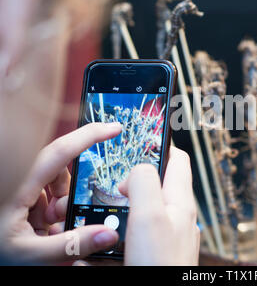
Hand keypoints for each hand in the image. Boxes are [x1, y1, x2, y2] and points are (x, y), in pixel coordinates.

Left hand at [0, 123, 121, 263]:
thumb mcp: (29, 255)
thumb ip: (70, 245)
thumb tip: (108, 234)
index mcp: (17, 186)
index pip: (60, 151)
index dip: (89, 135)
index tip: (114, 127)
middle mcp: (17, 181)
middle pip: (59, 172)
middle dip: (67, 195)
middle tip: (58, 221)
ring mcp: (16, 189)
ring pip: (52, 187)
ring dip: (57, 207)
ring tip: (43, 232)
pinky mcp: (15, 198)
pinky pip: (41, 198)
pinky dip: (46, 214)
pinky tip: (36, 232)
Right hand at [118, 147, 199, 265]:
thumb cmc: (160, 266)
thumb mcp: (148, 217)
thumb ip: (144, 184)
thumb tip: (138, 170)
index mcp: (181, 202)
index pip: (178, 159)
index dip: (160, 147)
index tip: (141, 144)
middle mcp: (180, 217)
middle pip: (161, 184)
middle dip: (138, 179)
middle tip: (118, 183)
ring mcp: (172, 236)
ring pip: (150, 208)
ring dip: (130, 204)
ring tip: (113, 207)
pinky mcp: (161, 252)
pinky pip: (143, 232)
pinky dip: (128, 227)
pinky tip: (115, 237)